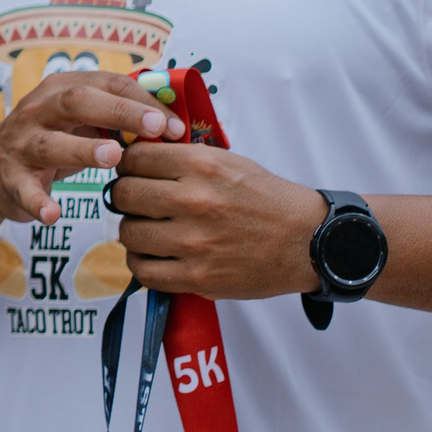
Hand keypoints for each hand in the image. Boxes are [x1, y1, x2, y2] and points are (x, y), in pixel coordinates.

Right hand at [0, 71, 170, 225]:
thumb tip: (175, 124)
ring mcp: (21, 144)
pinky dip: (38, 202)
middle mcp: (38, 110)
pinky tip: (53, 213)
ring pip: (51, 143)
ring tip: (113, 157)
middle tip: (156, 129)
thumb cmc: (50, 140)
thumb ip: (119, 118)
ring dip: (82, 149)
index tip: (175, 126)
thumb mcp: (80, 120)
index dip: (145, 102)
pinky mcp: (9, 179)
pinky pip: (24, 190)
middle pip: (78, 102)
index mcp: (61, 90)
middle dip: (120, 112)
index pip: (108, 84)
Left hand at [113, 143, 326, 298]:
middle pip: (123, 195)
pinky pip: (144, 271)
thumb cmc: (268, 199)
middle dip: (124, 197)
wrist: (309, 241)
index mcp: (201, 166)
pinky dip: (141, 263)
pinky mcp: (198, 276)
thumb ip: (182, 158)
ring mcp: (194, 241)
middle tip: (135, 203)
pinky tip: (153, 256)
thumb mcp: (228, 162)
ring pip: (128, 233)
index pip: (133, 159)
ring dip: (133, 232)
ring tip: (147, 230)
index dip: (127, 166)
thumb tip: (134, 155)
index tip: (132, 173)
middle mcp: (193, 201)